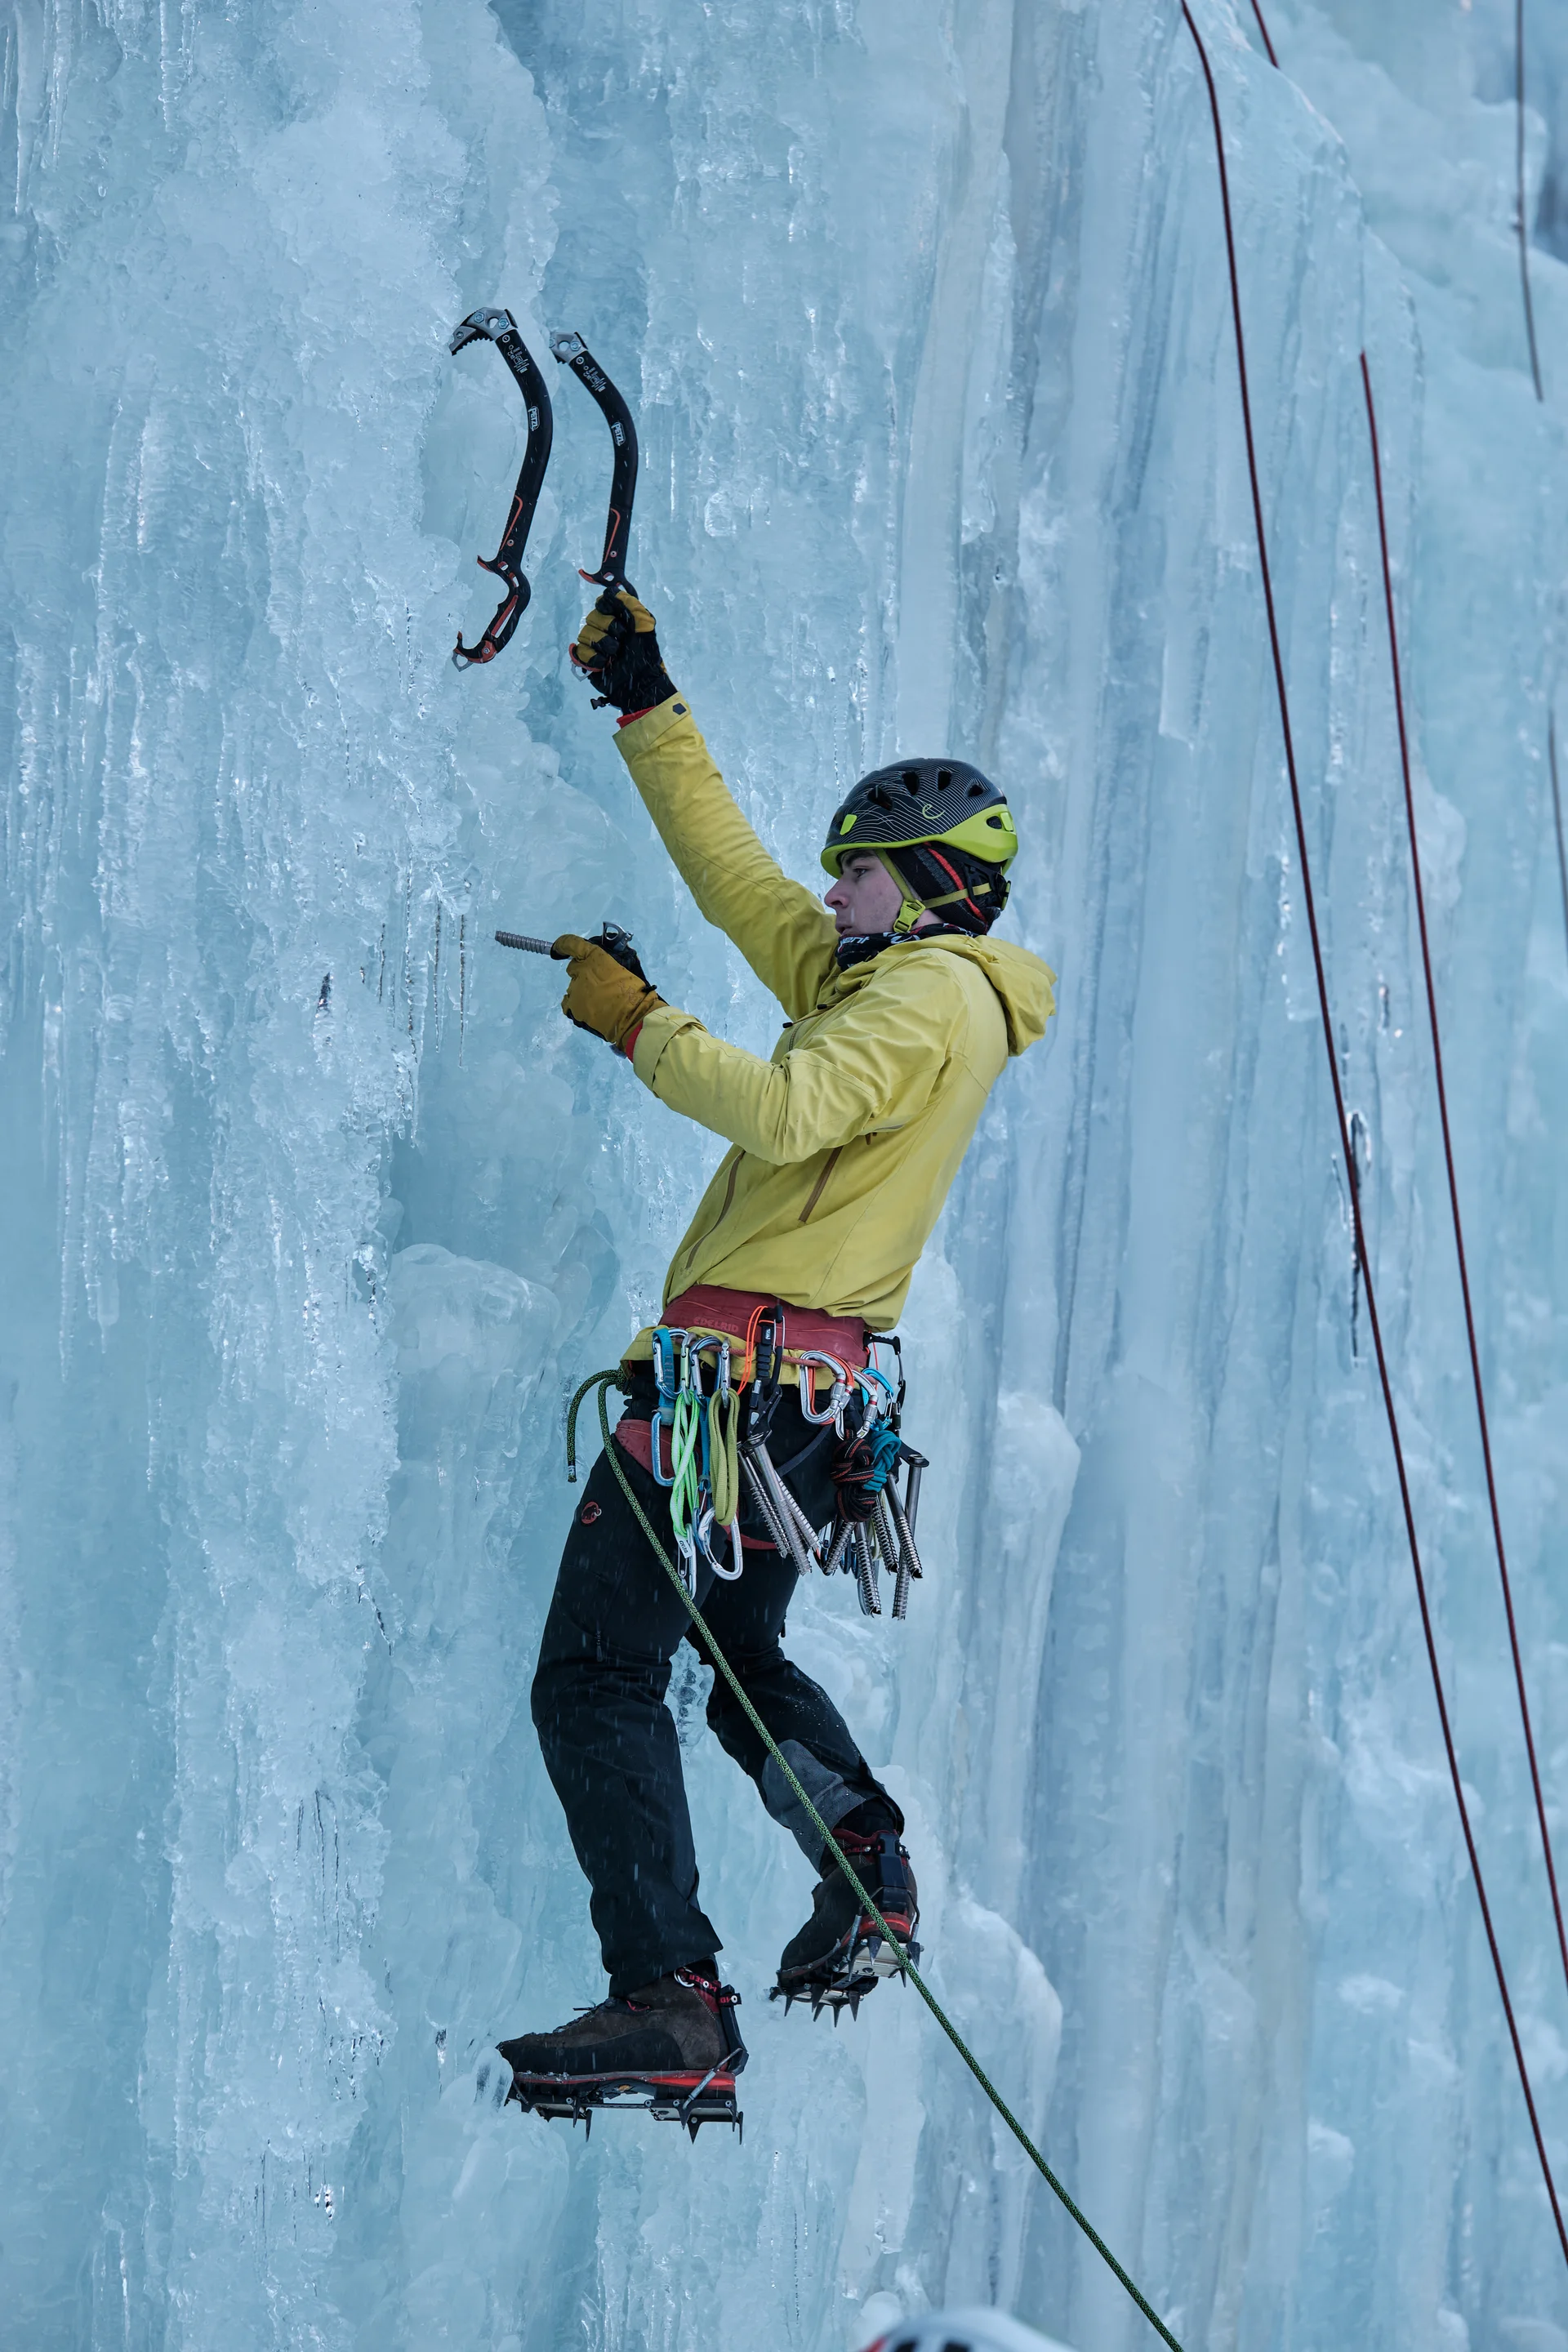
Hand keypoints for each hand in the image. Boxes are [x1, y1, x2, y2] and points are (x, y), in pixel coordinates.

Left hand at [553, 932, 663, 1052]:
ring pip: (573, 987)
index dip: (563, 945)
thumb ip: (613, 960)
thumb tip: (608, 959)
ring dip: (583, 990)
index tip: (561, 948)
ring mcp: (574, 990)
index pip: (570, 944)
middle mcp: (580, 970)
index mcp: (594, 957)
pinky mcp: (572, 1008)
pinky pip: (567, 1003)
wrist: (633, 1017)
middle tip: (598, 982)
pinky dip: (575, 1004)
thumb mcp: (629, 966)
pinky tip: (588, 1008)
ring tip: (599, 1001)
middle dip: (582, 972)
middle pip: (573, 968)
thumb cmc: (636, 990)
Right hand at [569, 590, 676, 712]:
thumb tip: (611, 591)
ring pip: (584, 632)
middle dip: (607, 627)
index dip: (606, 606)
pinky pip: (579, 651)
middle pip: (592, 616)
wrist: (640, 682)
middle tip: (620, 639)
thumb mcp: (644, 624)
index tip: (616, 614)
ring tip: (614, 655)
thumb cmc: (645, 654)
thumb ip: (630, 603)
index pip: (602, 602)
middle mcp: (605, 629)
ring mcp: (595, 645)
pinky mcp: (588, 660)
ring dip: (601, 643)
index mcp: (619, 619)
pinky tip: (605, 664)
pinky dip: (593, 657)